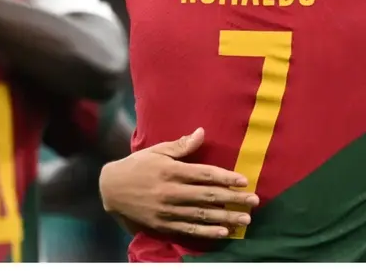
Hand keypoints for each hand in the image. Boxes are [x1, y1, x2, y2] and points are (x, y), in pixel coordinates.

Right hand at [99, 127, 258, 238]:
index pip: (205, 174)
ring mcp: (167, 210)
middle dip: (233, 199)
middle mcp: (172, 192)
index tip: (244, 181)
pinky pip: (188, 230)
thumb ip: (181, 146)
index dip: (226, 178)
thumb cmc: (136, 166)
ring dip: (225, 218)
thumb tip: (202, 132)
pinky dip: (206, 233)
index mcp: (172, 171)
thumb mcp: (156, 151)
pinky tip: (223, 233)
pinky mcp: (162, 225)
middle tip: (254, 201)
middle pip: (208, 196)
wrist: (110, 189)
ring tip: (244, 219)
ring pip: (201, 215)